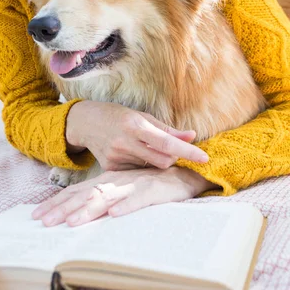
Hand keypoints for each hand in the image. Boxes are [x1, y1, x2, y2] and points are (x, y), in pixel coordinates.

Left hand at [32, 166, 217, 226]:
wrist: (182, 172)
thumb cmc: (149, 183)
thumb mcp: (122, 190)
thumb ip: (103, 199)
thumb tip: (78, 214)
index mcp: (106, 182)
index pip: (76, 193)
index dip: (56, 204)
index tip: (37, 216)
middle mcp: (116, 182)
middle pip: (85, 196)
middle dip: (63, 210)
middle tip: (43, 223)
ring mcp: (133, 186)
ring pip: (107, 198)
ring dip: (89, 211)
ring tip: (71, 223)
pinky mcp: (153, 191)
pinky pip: (138, 200)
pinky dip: (126, 206)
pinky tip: (115, 215)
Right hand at [66, 101, 207, 170]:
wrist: (86, 123)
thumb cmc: (118, 116)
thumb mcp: (142, 117)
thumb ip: (167, 129)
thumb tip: (192, 136)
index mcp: (135, 126)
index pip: (166, 142)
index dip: (187, 151)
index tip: (204, 158)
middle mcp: (125, 142)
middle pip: (162, 161)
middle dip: (171, 158)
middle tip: (168, 150)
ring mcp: (116, 157)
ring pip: (149, 168)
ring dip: (154, 162)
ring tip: (142, 149)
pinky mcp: (110, 168)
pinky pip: (136, 173)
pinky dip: (140, 166)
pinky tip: (130, 155)